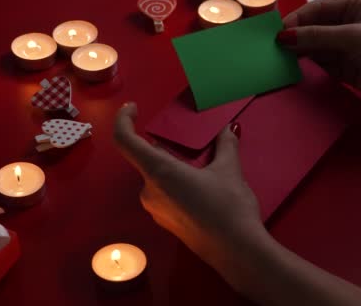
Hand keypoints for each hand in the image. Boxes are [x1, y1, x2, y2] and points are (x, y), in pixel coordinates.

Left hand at [113, 103, 263, 276]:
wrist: (236, 251)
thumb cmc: (228, 206)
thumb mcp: (229, 170)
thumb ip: (226, 145)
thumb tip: (230, 129)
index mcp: (158, 171)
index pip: (125, 140)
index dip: (123, 120)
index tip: (133, 108)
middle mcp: (149, 191)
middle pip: (146, 159)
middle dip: (164, 146)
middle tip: (188, 139)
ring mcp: (156, 210)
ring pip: (157, 177)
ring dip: (172, 165)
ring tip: (201, 162)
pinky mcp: (167, 223)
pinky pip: (164, 194)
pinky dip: (176, 182)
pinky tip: (202, 186)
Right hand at [279, 0, 360, 105]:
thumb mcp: (351, 37)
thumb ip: (316, 37)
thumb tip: (283, 37)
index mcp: (354, 5)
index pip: (318, 9)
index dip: (297, 19)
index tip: (278, 32)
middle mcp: (348, 23)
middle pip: (315, 27)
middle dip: (296, 36)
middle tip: (273, 47)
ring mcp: (346, 46)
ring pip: (315, 46)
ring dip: (300, 52)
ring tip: (279, 58)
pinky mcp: (344, 67)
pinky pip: (321, 62)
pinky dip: (308, 64)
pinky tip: (293, 67)